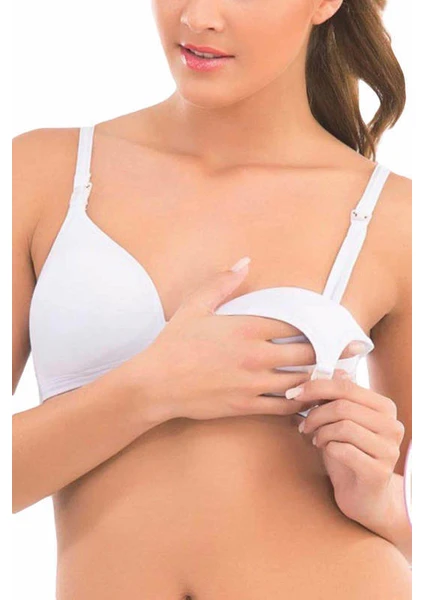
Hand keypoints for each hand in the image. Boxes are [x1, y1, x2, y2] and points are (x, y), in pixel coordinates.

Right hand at [121, 257, 360, 423]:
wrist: (155, 384)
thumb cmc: (173, 344)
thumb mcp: (195, 306)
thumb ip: (223, 283)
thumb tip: (245, 262)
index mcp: (246, 328)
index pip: (295, 325)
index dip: (318, 325)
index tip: (332, 325)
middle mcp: (255, 356)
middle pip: (306, 353)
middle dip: (331, 351)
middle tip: (351, 350)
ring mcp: (253, 383)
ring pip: (299, 381)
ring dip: (319, 378)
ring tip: (336, 375)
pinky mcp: (246, 406)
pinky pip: (283, 407)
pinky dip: (300, 403)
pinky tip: (310, 400)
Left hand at [291, 370, 405, 527]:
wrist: (363, 496)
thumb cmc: (350, 453)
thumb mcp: (341, 421)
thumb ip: (338, 397)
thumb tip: (333, 369)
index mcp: (385, 407)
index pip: (346, 387)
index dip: (316, 387)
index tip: (294, 393)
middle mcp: (392, 425)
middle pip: (343, 406)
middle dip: (315, 414)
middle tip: (304, 425)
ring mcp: (389, 449)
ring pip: (343, 426)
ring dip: (320, 432)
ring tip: (316, 439)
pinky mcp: (379, 471)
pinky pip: (343, 450)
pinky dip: (327, 448)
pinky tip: (326, 451)